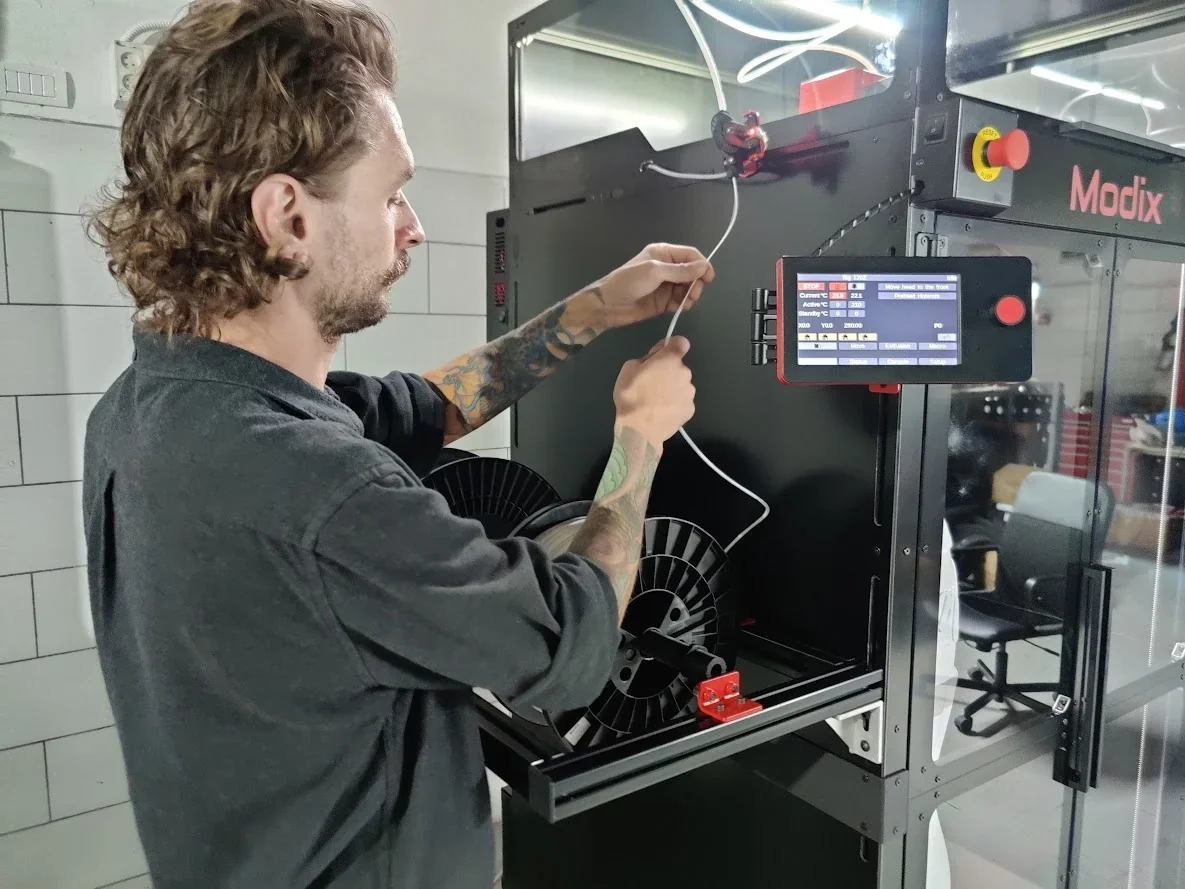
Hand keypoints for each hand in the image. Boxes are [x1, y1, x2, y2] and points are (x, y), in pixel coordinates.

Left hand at [591, 244, 714, 328]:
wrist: (608, 305)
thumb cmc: (628, 282)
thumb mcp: (655, 272)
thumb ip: (680, 270)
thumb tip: (704, 266)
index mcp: (663, 254)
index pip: (690, 255)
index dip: (702, 265)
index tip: (709, 279)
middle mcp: (667, 268)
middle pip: (692, 273)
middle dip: (696, 283)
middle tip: (693, 294)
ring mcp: (665, 285)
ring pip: (688, 288)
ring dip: (690, 295)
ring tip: (685, 303)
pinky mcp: (663, 302)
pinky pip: (680, 301)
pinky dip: (682, 304)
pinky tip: (678, 308)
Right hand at [612, 337, 695, 446]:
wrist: (639, 429)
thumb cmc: (631, 395)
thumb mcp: (629, 368)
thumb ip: (647, 358)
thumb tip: (656, 357)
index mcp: (671, 359)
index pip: (681, 342)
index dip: (672, 347)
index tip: (662, 355)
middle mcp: (686, 373)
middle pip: (679, 367)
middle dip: (668, 371)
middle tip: (651, 384)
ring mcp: (690, 393)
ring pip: (682, 385)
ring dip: (672, 388)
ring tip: (656, 401)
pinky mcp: (690, 410)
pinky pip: (682, 401)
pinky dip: (675, 404)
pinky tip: (661, 412)